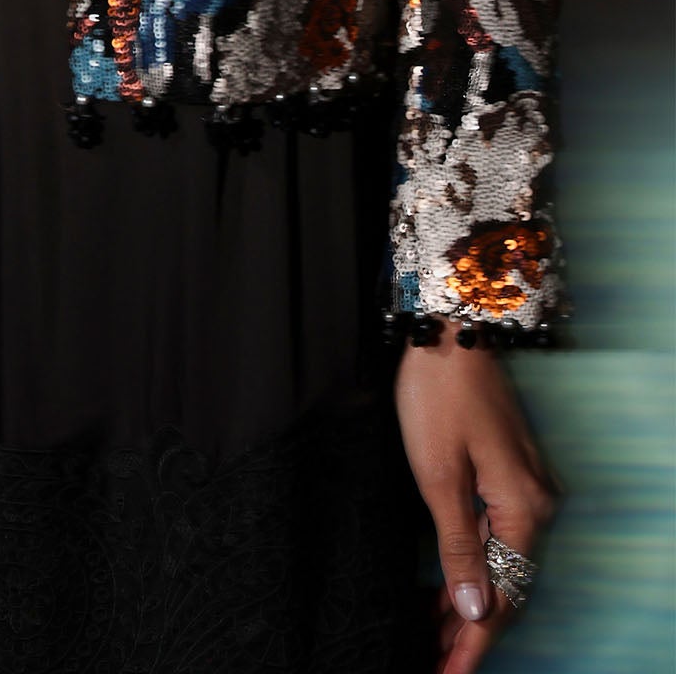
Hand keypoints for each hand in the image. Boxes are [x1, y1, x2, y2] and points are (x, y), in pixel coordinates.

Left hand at [395, 322, 558, 671]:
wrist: (451, 329)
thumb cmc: (439, 395)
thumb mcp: (439, 476)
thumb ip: (460, 547)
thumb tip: (476, 611)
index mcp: (525, 509)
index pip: (504, 595)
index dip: (474, 644)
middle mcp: (536, 503)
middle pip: (507, 584)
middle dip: (470, 631)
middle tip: (434, 665)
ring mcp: (525, 487)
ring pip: (501, 562)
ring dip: (469, 602)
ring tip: (432, 639)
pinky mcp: (508, 472)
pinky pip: (495, 536)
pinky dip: (472, 566)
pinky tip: (445, 590)